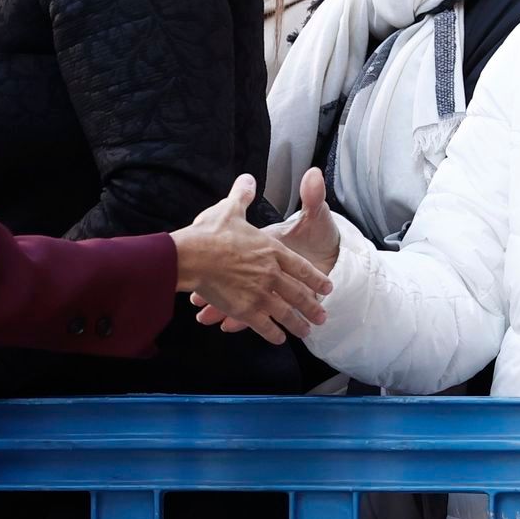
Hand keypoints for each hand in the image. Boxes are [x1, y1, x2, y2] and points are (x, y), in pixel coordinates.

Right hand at [170, 174, 332, 345]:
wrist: (192, 256)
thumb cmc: (210, 233)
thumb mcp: (230, 208)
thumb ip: (243, 195)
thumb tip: (248, 179)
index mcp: (271, 250)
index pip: (301, 267)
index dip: (315, 278)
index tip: (327, 287)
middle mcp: (271, 273)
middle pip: (298, 293)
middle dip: (312, 306)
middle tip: (323, 316)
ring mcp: (260, 293)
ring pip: (286, 313)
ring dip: (298, 324)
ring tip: (307, 332)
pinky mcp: (245, 310)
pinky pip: (264, 325)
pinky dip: (273, 333)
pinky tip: (279, 338)